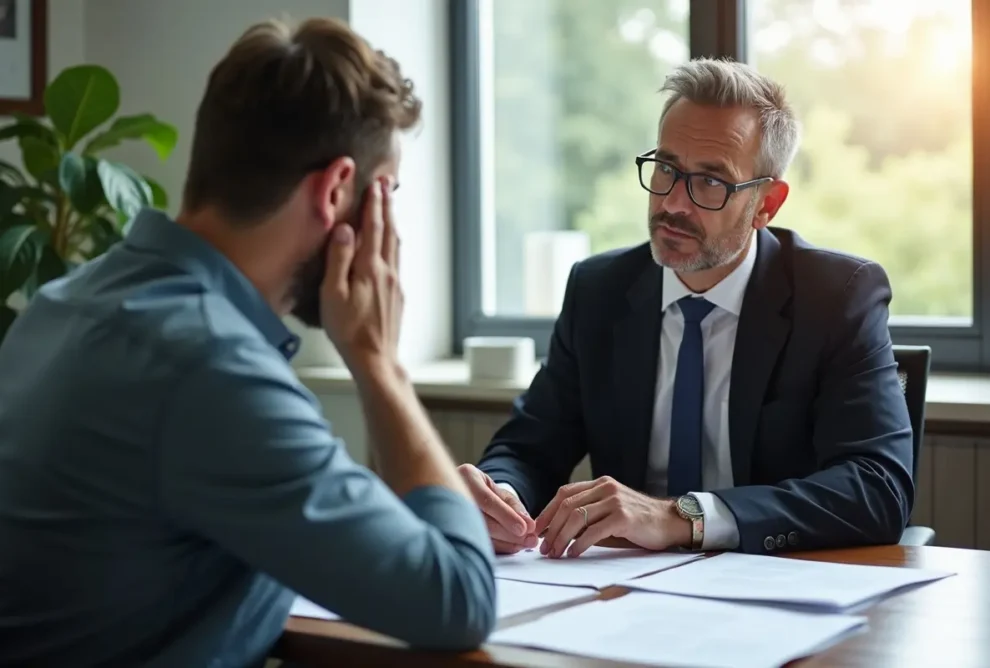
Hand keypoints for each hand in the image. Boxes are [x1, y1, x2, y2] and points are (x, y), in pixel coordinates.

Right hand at [321, 177, 402, 380]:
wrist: (375, 358)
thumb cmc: (348, 330)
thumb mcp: (334, 293)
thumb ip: (339, 258)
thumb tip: (344, 228)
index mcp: (370, 268)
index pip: (373, 228)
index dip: (373, 205)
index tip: (375, 185)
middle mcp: (387, 272)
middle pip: (389, 232)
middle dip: (387, 207)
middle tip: (387, 186)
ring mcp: (395, 284)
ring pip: (396, 245)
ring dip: (392, 223)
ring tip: (389, 208)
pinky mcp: (397, 296)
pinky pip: (397, 260)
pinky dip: (393, 243)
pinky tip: (391, 245)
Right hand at [458, 464, 537, 553]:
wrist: (464, 495)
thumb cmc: (483, 492)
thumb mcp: (499, 492)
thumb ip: (514, 506)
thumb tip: (529, 525)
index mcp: (467, 476)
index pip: (486, 500)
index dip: (506, 516)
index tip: (524, 529)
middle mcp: (453, 492)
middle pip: (481, 520)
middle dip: (509, 533)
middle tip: (529, 540)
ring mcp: (448, 513)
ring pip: (478, 534)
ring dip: (505, 543)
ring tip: (524, 544)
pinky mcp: (452, 531)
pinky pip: (476, 543)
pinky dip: (497, 547)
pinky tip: (511, 547)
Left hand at [534, 476, 691, 558]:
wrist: (671, 522)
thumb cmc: (638, 521)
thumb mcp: (610, 511)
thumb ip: (588, 516)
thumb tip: (557, 532)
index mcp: (600, 484)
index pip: (564, 494)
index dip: (548, 512)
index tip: (537, 530)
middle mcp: (605, 488)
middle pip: (567, 505)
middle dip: (551, 528)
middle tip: (543, 548)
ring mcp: (615, 501)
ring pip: (577, 517)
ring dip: (561, 538)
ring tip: (555, 553)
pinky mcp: (624, 517)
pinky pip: (593, 531)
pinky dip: (579, 544)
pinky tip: (573, 554)